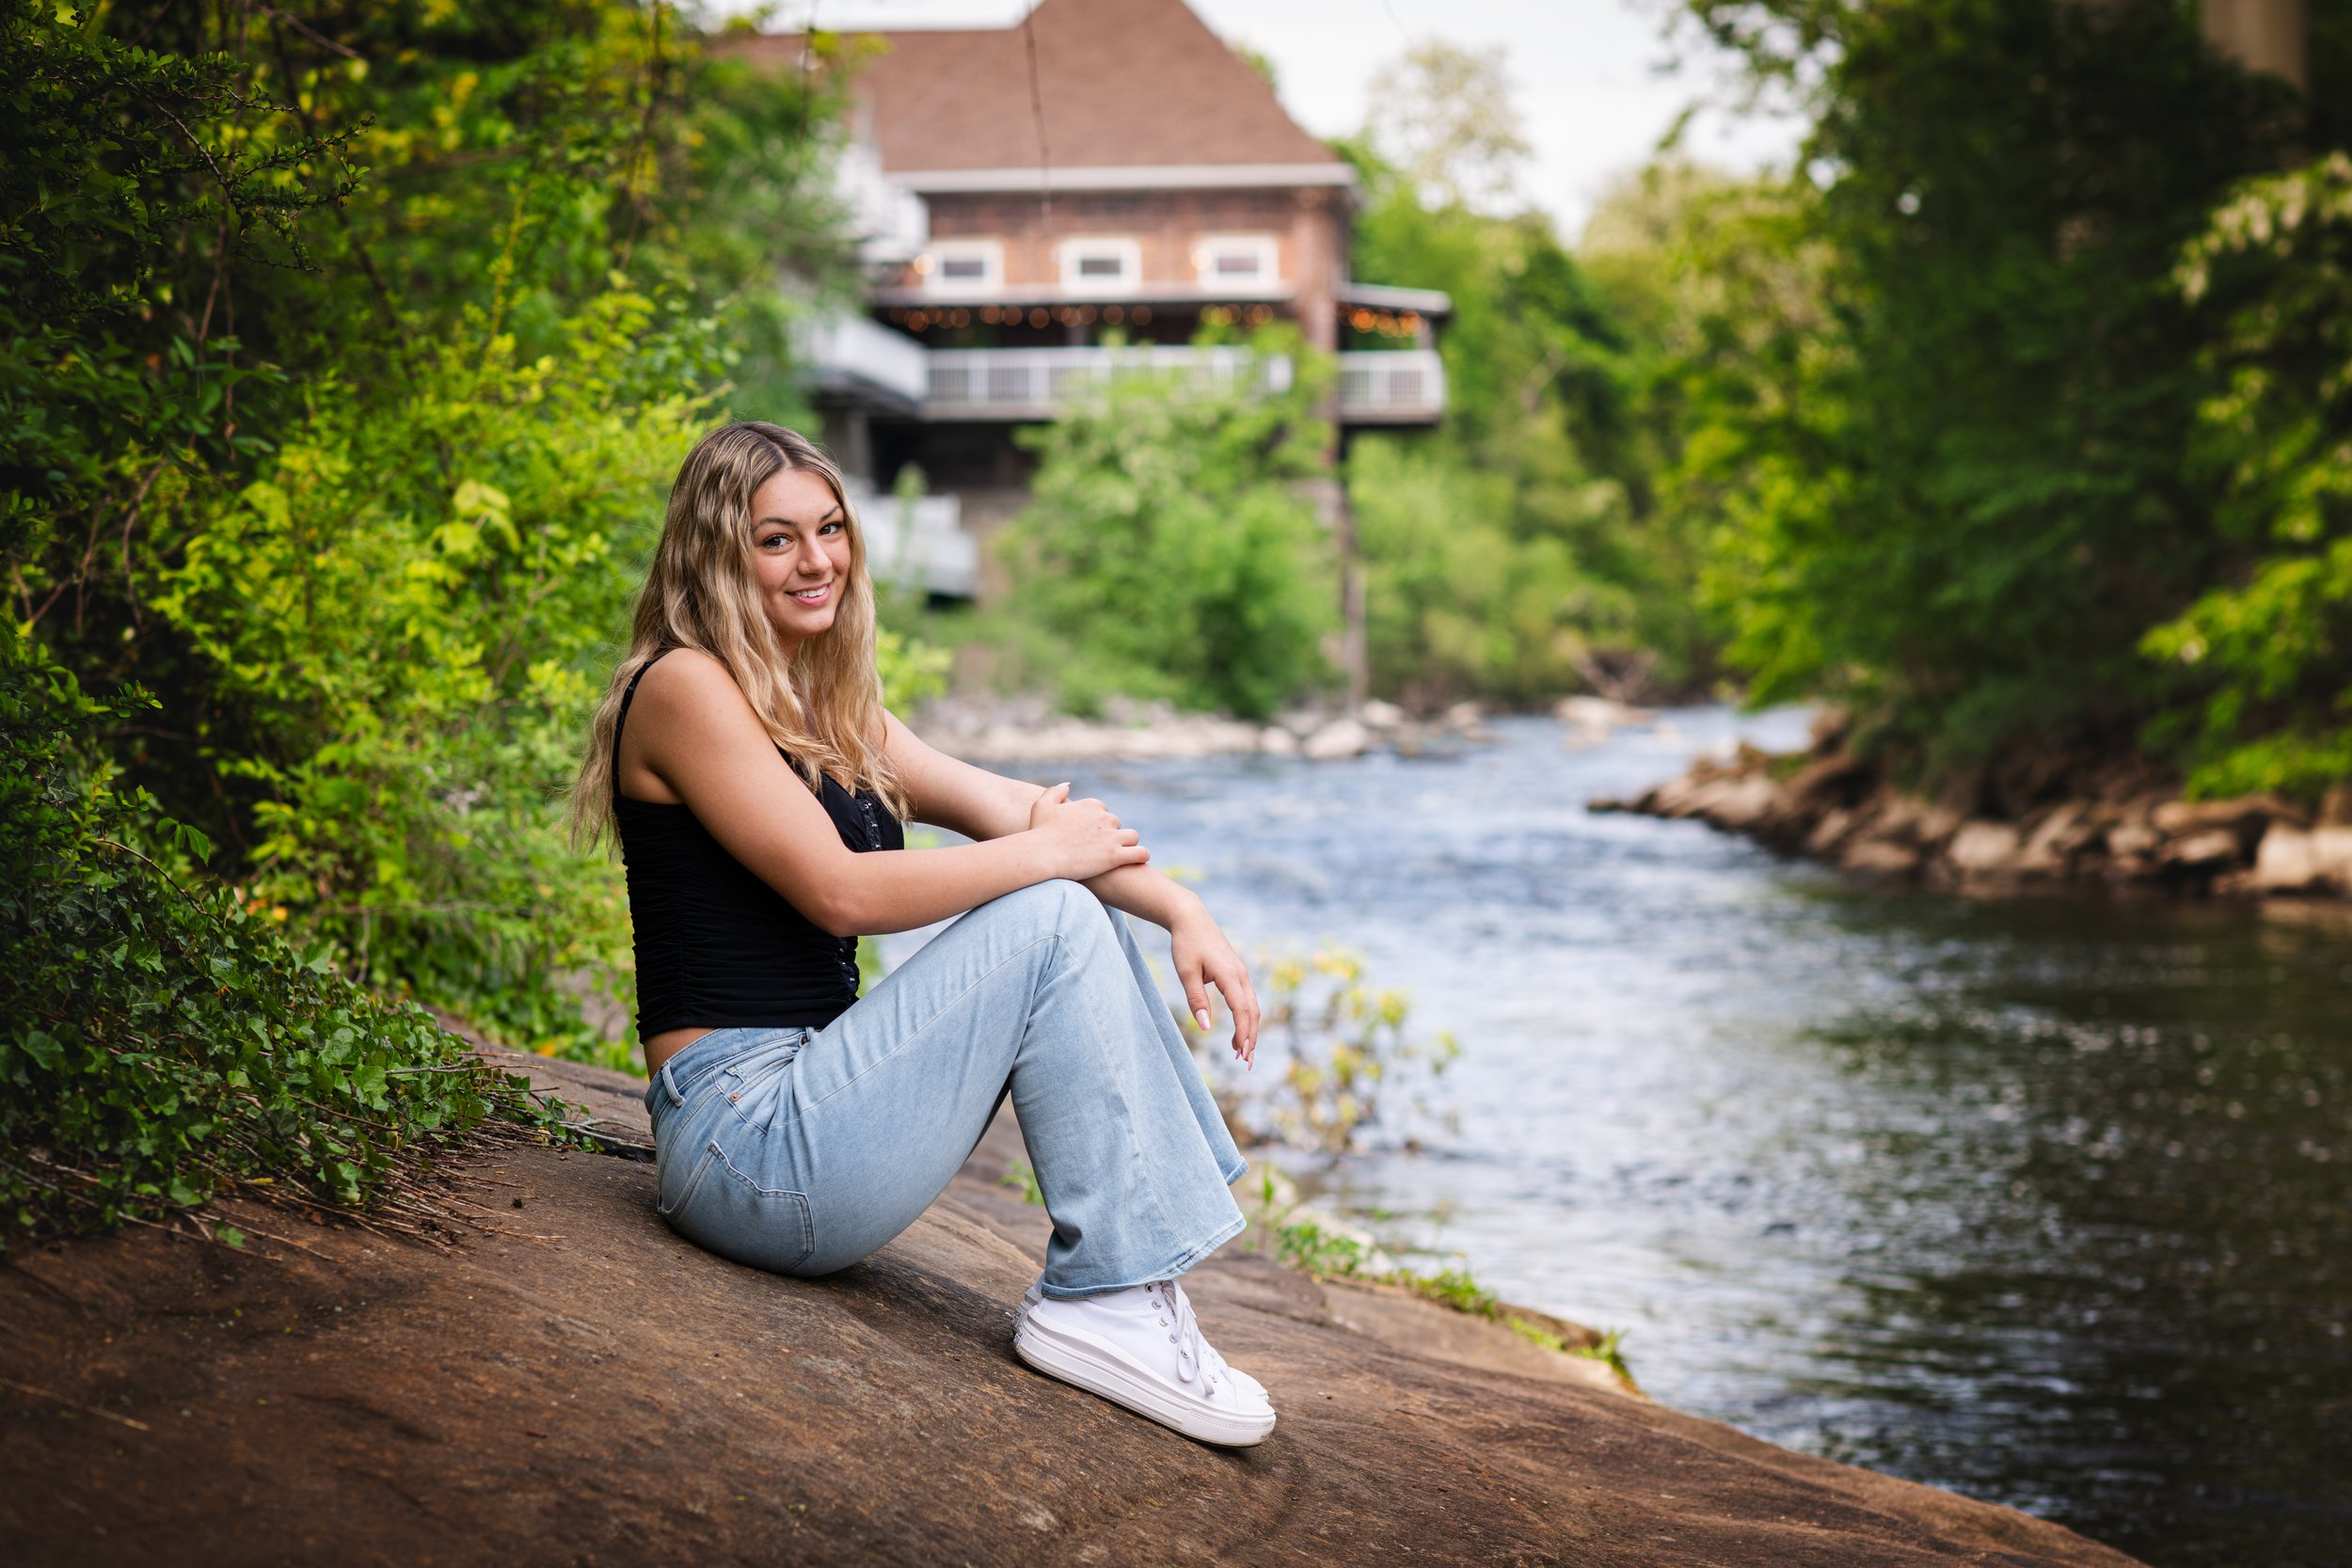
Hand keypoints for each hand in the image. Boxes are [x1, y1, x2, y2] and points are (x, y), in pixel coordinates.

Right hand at [1027, 781, 1149, 880]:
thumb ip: (1055, 791)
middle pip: (1116, 823)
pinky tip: (1136, 861)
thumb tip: (1069, 785)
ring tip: (1120, 855)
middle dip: (1110, 833)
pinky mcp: (1115, 856)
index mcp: (1090, 805)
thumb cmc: (1039, 832)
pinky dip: (1141, 856)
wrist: (1041, 854)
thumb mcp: (1042, 805)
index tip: (1088, 834)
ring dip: (1128, 844)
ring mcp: (1111, 837)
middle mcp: (1104, 818)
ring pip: (1132, 836)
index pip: (1102, 810)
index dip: (1096, 822)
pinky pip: (1140, 853)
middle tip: (1099, 848)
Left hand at [1171, 907, 1259, 1068]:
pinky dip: (1245, 1019)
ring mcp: (1241, 973)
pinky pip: (1246, 1000)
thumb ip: (1196, 999)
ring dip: (1249, 1030)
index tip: (1240, 1054)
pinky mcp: (1237, 973)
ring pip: (1252, 1007)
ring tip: (1241, 1053)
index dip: (1243, 1033)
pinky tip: (1237, 1032)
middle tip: (1245, 1063)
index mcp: (1230, 975)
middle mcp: (1241, 974)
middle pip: (1253, 1012)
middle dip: (1251, 1038)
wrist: (1191, 918)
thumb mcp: (1186, 972)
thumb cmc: (1186, 944)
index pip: (1242, 1010)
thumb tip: (1205, 1027)